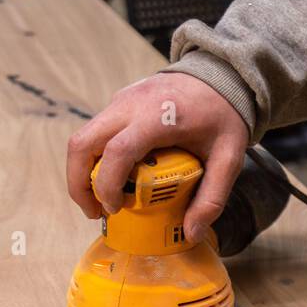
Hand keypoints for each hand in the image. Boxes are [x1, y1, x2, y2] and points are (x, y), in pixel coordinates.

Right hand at [67, 72, 248, 242]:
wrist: (219, 73)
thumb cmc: (223, 114)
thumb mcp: (228, 157)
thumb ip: (212, 197)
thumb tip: (191, 233)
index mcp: (158, 116)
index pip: (117, 151)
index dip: (108, 185)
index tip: (114, 209)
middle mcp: (131, 105)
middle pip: (83, 143)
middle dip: (78, 184)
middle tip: (94, 212)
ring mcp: (121, 101)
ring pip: (82, 138)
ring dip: (82, 173)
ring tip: (100, 201)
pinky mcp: (118, 103)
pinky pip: (94, 132)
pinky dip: (93, 159)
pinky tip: (112, 179)